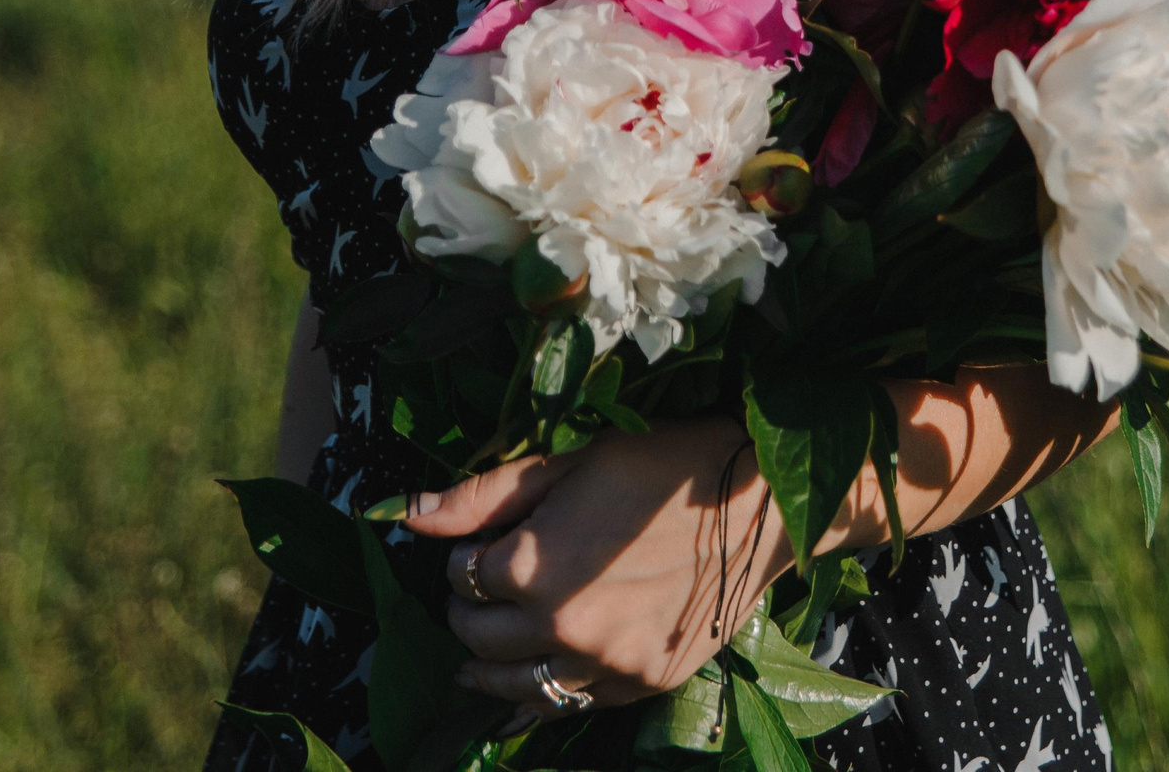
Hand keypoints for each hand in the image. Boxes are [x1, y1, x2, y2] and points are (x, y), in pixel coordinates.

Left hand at [399, 417, 793, 717]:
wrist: (758, 503)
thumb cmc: (661, 465)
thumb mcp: (570, 461)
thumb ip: (485, 495)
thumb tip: (410, 514)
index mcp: (533, 565)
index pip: (461, 576)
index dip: (466, 556)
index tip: (485, 543)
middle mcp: (560, 627)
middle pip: (477, 638)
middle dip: (468, 611)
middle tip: (484, 588)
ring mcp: (602, 664)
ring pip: (514, 686)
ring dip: (491, 666)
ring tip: (485, 652)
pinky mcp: (638, 683)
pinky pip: (569, 706)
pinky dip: (544, 694)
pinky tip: (538, 677)